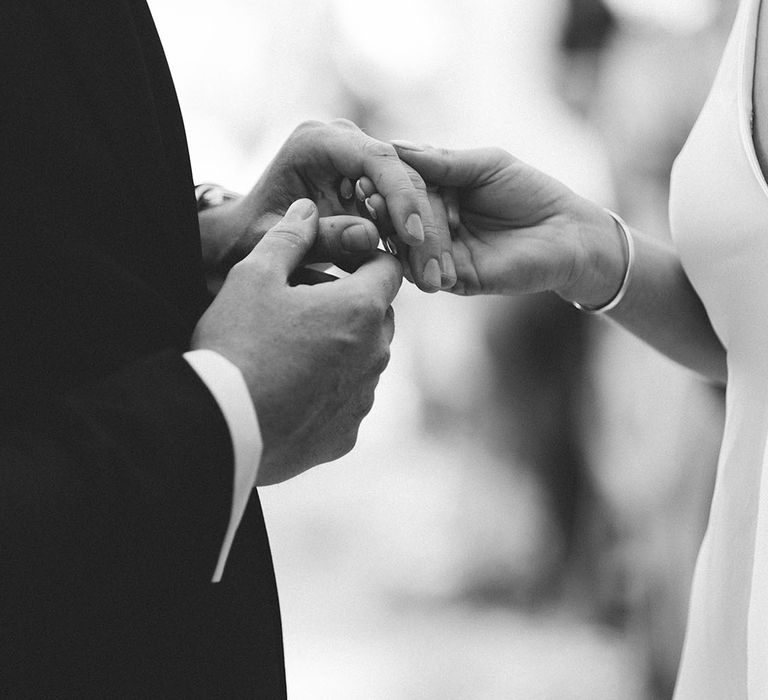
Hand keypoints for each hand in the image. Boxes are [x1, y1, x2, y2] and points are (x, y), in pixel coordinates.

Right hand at [191, 198, 401, 484]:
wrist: (220, 424)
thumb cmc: (237, 343)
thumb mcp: (254, 276)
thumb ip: (288, 237)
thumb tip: (308, 208)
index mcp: (361, 308)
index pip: (388, 268)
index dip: (363, 259)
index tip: (334, 263)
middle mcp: (376, 354)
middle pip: (379, 314)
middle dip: (351, 304)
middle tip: (303, 306)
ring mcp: (364, 397)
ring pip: (366, 359)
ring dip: (342, 348)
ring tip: (292, 350)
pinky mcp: (347, 434)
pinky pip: (349, 401)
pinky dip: (330, 391)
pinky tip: (291, 390)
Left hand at [200, 119, 455, 292]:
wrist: (245, 234)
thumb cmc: (251, 236)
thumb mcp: (277, 241)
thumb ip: (320, 237)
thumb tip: (371, 237)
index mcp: (317, 142)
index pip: (374, 159)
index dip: (400, 196)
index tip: (414, 238)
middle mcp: (343, 143)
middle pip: (401, 173)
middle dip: (421, 220)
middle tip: (433, 267)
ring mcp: (359, 159)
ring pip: (410, 191)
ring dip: (425, 234)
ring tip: (433, 276)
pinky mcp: (370, 182)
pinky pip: (403, 207)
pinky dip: (413, 239)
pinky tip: (422, 270)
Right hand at [388, 144, 624, 304]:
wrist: (567, 233)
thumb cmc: (532, 192)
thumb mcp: (487, 166)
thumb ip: (444, 161)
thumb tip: (396, 146)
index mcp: (440, 194)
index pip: (406, 188)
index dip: (389, 184)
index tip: (372, 177)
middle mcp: (435, 225)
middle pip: (403, 220)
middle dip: (391, 212)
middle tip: (376, 203)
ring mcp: (444, 254)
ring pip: (411, 249)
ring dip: (402, 239)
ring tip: (396, 228)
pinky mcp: (457, 280)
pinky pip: (430, 274)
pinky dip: (421, 264)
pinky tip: (418, 255)